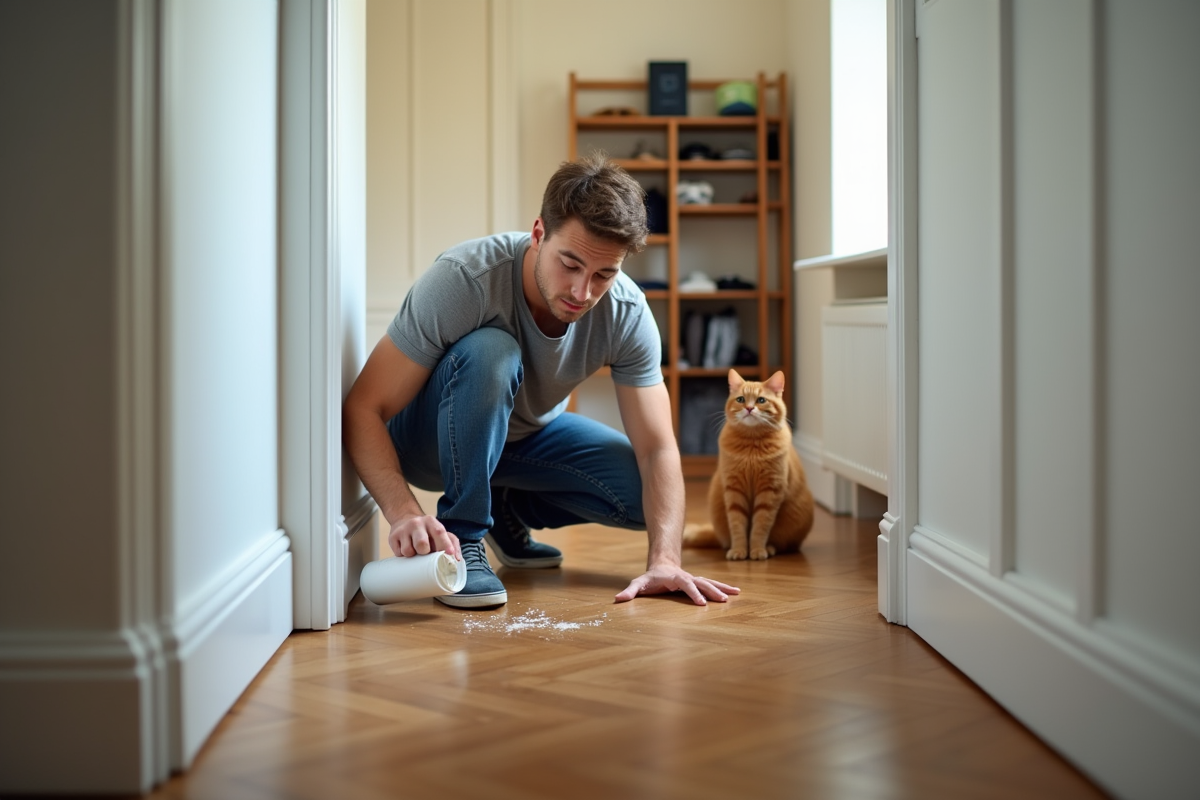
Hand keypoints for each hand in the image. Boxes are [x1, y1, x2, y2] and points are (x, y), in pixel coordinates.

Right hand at [388, 514, 460, 559]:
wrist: (404, 520)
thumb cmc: (427, 531)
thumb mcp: (440, 532)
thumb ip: (452, 543)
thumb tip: (457, 559)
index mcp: (431, 521)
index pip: (439, 532)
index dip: (445, 544)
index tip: (449, 555)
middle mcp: (417, 523)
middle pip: (422, 544)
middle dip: (425, 553)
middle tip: (426, 553)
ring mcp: (403, 529)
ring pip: (408, 551)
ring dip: (413, 556)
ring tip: (416, 551)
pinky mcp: (393, 537)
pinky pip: (398, 553)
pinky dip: (403, 556)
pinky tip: (406, 549)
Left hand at [614, 565, 739, 605]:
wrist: (662, 565)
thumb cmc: (650, 578)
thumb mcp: (639, 583)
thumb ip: (629, 591)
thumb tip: (617, 599)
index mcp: (674, 578)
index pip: (685, 584)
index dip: (692, 593)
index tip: (701, 603)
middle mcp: (687, 577)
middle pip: (701, 582)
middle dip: (712, 591)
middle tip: (723, 600)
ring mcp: (694, 579)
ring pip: (710, 582)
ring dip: (722, 588)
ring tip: (736, 593)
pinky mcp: (699, 582)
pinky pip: (712, 584)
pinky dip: (723, 587)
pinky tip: (735, 593)